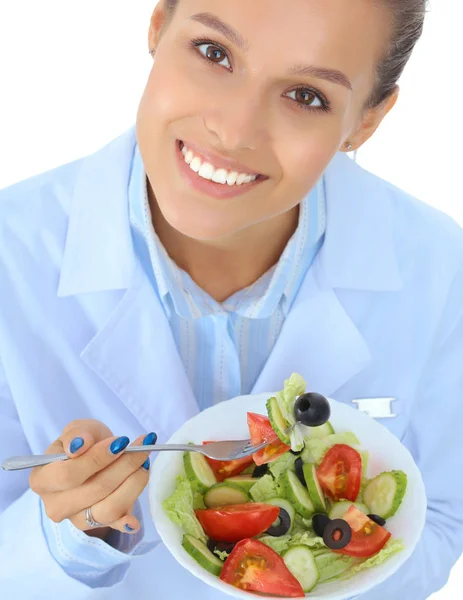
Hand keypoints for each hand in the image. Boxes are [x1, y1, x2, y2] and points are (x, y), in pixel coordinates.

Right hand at [29, 419, 156, 538]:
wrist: (95, 459)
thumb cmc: (85, 442)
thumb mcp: (79, 429)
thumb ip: (77, 433)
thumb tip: (79, 445)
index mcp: (42, 479)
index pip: (68, 474)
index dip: (97, 458)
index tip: (122, 441)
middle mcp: (55, 505)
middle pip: (94, 490)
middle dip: (124, 466)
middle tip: (142, 449)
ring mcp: (76, 519)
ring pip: (108, 508)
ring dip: (133, 484)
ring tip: (144, 462)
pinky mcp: (97, 526)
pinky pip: (114, 525)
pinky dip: (125, 521)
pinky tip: (134, 518)